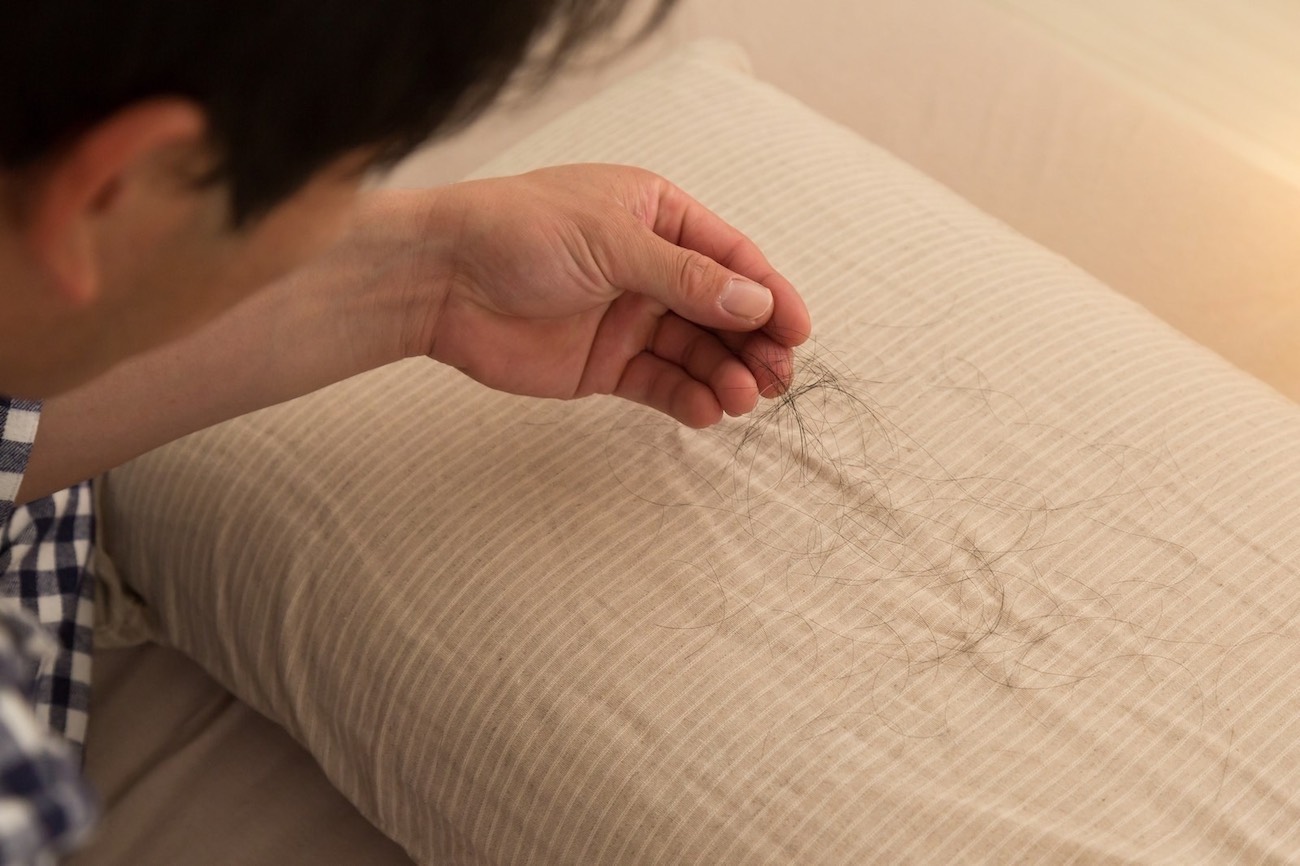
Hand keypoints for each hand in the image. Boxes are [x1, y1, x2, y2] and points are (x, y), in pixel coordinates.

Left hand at [410, 164, 810, 427]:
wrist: (439, 280)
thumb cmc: (518, 233)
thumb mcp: (612, 241)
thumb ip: (685, 278)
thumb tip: (755, 303)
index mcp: (656, 217)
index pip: (730, 259)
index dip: (769, 294)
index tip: (798, 330)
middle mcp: (650, 268)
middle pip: (722, 311)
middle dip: (754, 344)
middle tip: (777, 377)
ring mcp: (628, 318)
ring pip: (695, 352)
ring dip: (725, 375)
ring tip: (742, 398)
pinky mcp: (604, 365)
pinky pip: (658, 384)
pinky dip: (686, 399)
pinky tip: (708, 411)